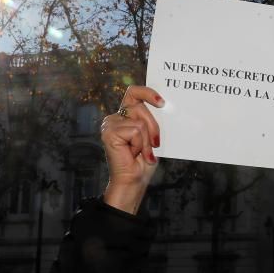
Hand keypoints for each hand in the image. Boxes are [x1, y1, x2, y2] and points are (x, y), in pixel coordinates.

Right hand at [101, 85, 163, 213]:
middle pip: (140, 107)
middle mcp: (115, 117)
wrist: (134, 180)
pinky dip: (140, 144)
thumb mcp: (152, 136)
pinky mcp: (109, 132)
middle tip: (155, 144)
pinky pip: (135, 131)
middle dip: (153, 126)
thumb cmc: (143, 161)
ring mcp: (110, 124)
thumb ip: (152, 120)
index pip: (133, 93)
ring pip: (139, 122)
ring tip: (141, 152)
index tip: (162, 102)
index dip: (147, 92)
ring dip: (146, 140)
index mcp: (125, 116)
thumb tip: (164, 106)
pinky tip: (133, 154)